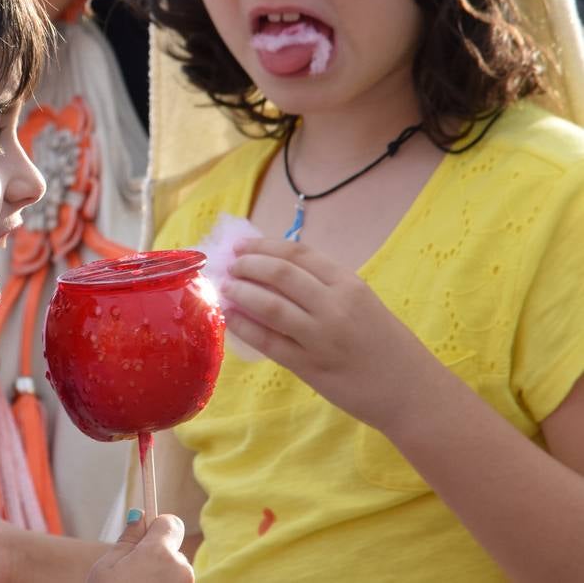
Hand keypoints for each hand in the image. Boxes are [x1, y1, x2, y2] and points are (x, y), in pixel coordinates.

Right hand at [87, 514, 193, 582]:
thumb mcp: (108, 566)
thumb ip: (129, 539)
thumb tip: (139, 516)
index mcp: (159, 554)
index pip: (171, 523)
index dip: (157, 526)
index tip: (145, 534)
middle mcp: (181, 570)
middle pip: (174, 550)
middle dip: (157, 555)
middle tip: (132, 572)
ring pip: (176, 572)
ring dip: (162, 577)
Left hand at [226, 238, 443, 429]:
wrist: (412, 392)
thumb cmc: (385, 344)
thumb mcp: (361, 303)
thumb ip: (324, 287)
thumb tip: (271, 271)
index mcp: (350, 284)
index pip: (298, 254)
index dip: (263, 246)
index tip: (241, 245)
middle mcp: (336, 305)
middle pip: (280, 274)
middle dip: (247, 265)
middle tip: (228, 265)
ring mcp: (322, 336)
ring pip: (270, 306)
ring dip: (241, 292)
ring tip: (225, 287)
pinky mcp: (311, 366)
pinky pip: (269, 342)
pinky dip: (244, 327)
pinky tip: (230, 317)